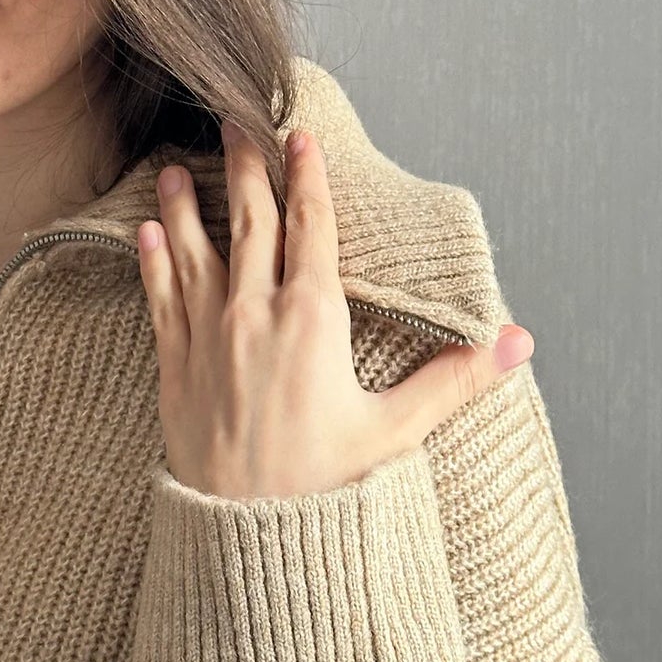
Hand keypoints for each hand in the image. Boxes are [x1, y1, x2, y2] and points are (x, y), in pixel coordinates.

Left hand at [136, 120, 534, 499]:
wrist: (247, 540)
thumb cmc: (325, 488)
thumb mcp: (395, 432)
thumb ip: (454, 380)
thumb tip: (516, 342)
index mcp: (312, 321)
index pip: (312, 231)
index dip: (308, 179)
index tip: (300, 136)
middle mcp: (254, 316)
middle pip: (251, 224)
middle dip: (246, 169)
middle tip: (234, 121)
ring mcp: (208, 338)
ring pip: (196, 252)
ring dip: (187, 206)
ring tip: (177, 167)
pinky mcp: (174, 366)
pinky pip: (159, 299)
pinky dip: (152, 261)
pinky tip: (145, 232)